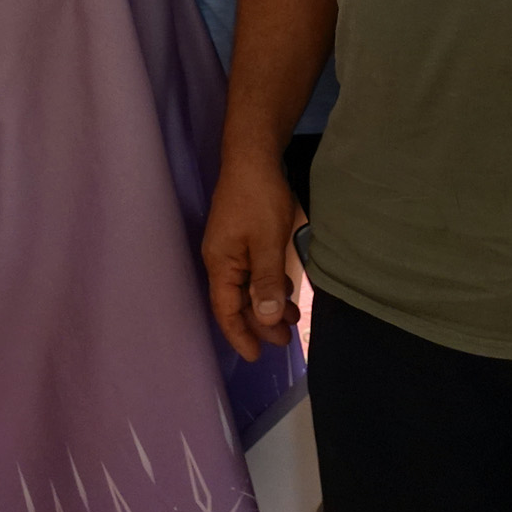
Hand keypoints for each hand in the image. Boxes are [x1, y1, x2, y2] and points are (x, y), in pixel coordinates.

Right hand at [202, 153, 298, 361]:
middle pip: (236, 302)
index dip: (241, 335)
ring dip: (267, 304)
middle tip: (285, 341)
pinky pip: (252, 270)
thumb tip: (263, 319)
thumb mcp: (267, 242)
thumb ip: (265, 281)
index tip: (257, 356)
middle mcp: (220, 259)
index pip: (226, 310)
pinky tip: (284, 289)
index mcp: (221, 264)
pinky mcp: (241, 236)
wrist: (253, 155)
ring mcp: (230, 247)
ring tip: (290, 319)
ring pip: (247, 286)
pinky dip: (268, 284)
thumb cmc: (259, 198)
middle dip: (259, 324)